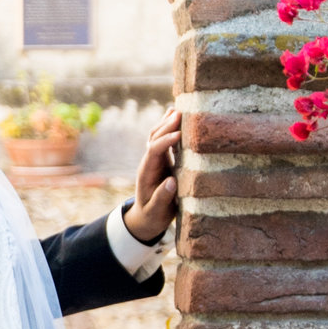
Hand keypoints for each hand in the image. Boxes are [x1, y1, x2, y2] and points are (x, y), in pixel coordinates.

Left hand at [124, 107, 181, 249]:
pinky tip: (177, 117)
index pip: (154, 151)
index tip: (179, 135)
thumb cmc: (152, 216)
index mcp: (146, 172)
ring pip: (157, 136)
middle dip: (166, 125)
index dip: (165, 141)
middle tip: (180, 113)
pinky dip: (169, 128)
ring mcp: (155, 159)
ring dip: (166, 123)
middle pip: (154, 138)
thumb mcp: (156, 212)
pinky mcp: (162, 160)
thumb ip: (161, 198)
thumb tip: (171, 182)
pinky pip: (164, 140)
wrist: (146, 218)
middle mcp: (149, 162)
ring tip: (179, 110)